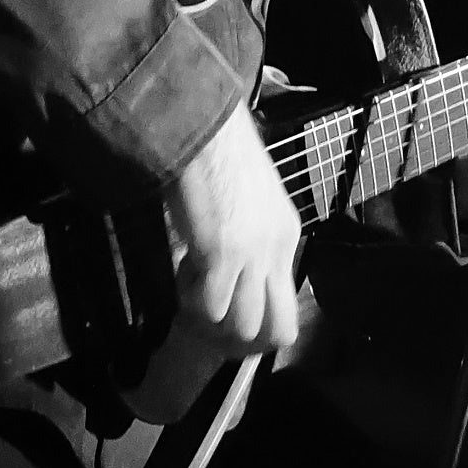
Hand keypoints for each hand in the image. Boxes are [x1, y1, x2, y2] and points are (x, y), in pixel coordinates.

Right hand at [123, 106, 304, 423]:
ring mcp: (252, 255)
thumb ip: (250, 234)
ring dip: (214, 322)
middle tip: (212, 321)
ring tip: (194, 290)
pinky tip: (181, 271)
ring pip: (244, 328)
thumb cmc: (216, 153)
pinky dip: (191, 301)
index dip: (253, 317)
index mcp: (286, 234)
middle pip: (278, 330)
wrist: (200, 126)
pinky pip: (210, 308)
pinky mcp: (221, 254)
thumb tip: (230, 267)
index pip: (286, 305)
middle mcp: (276, 249)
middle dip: (244, 341)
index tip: (225, 301)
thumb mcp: (249, 198)